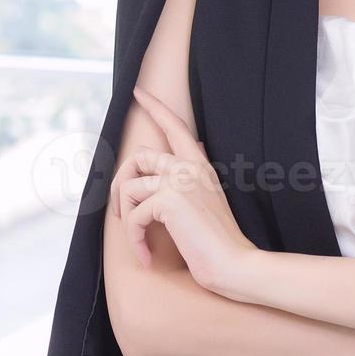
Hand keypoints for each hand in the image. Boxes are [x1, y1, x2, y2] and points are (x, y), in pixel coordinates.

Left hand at [111, 85, 258, 293]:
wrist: (235, 264)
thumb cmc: (220, 241)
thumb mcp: (210, 199)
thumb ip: (196, 175)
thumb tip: (198, 146)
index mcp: (200, 165)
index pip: (175, 127)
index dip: (154, 107)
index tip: (137, 91)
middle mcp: (189, 166)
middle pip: (138, 157)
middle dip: (119, 185)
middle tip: (121, 214)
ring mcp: (179, 180)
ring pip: (128, 188)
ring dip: (127, 220)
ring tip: (140, 242)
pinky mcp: (169, 200)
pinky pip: (133, 215)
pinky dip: (134, 239)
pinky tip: (146, 256)